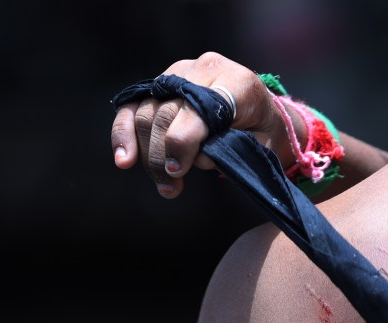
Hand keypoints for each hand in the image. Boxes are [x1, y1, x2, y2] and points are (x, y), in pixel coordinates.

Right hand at [111, 52, 290, 198]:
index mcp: (237, 82)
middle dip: (164, 156)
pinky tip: (124, 161)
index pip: (199, 109)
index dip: (183, 141)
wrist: (260, 108)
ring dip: (149, 155)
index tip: (177, 171)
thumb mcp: (263, 143)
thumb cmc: (264, 130)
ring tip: (165, 186)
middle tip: (170, 187)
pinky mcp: (160, 83)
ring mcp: (178, 73)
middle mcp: (204, 70)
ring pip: (148, 113)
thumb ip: (234, 148)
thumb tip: (200, 158)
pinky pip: (133, 106)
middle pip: (168, 113)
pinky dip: (124, 134)